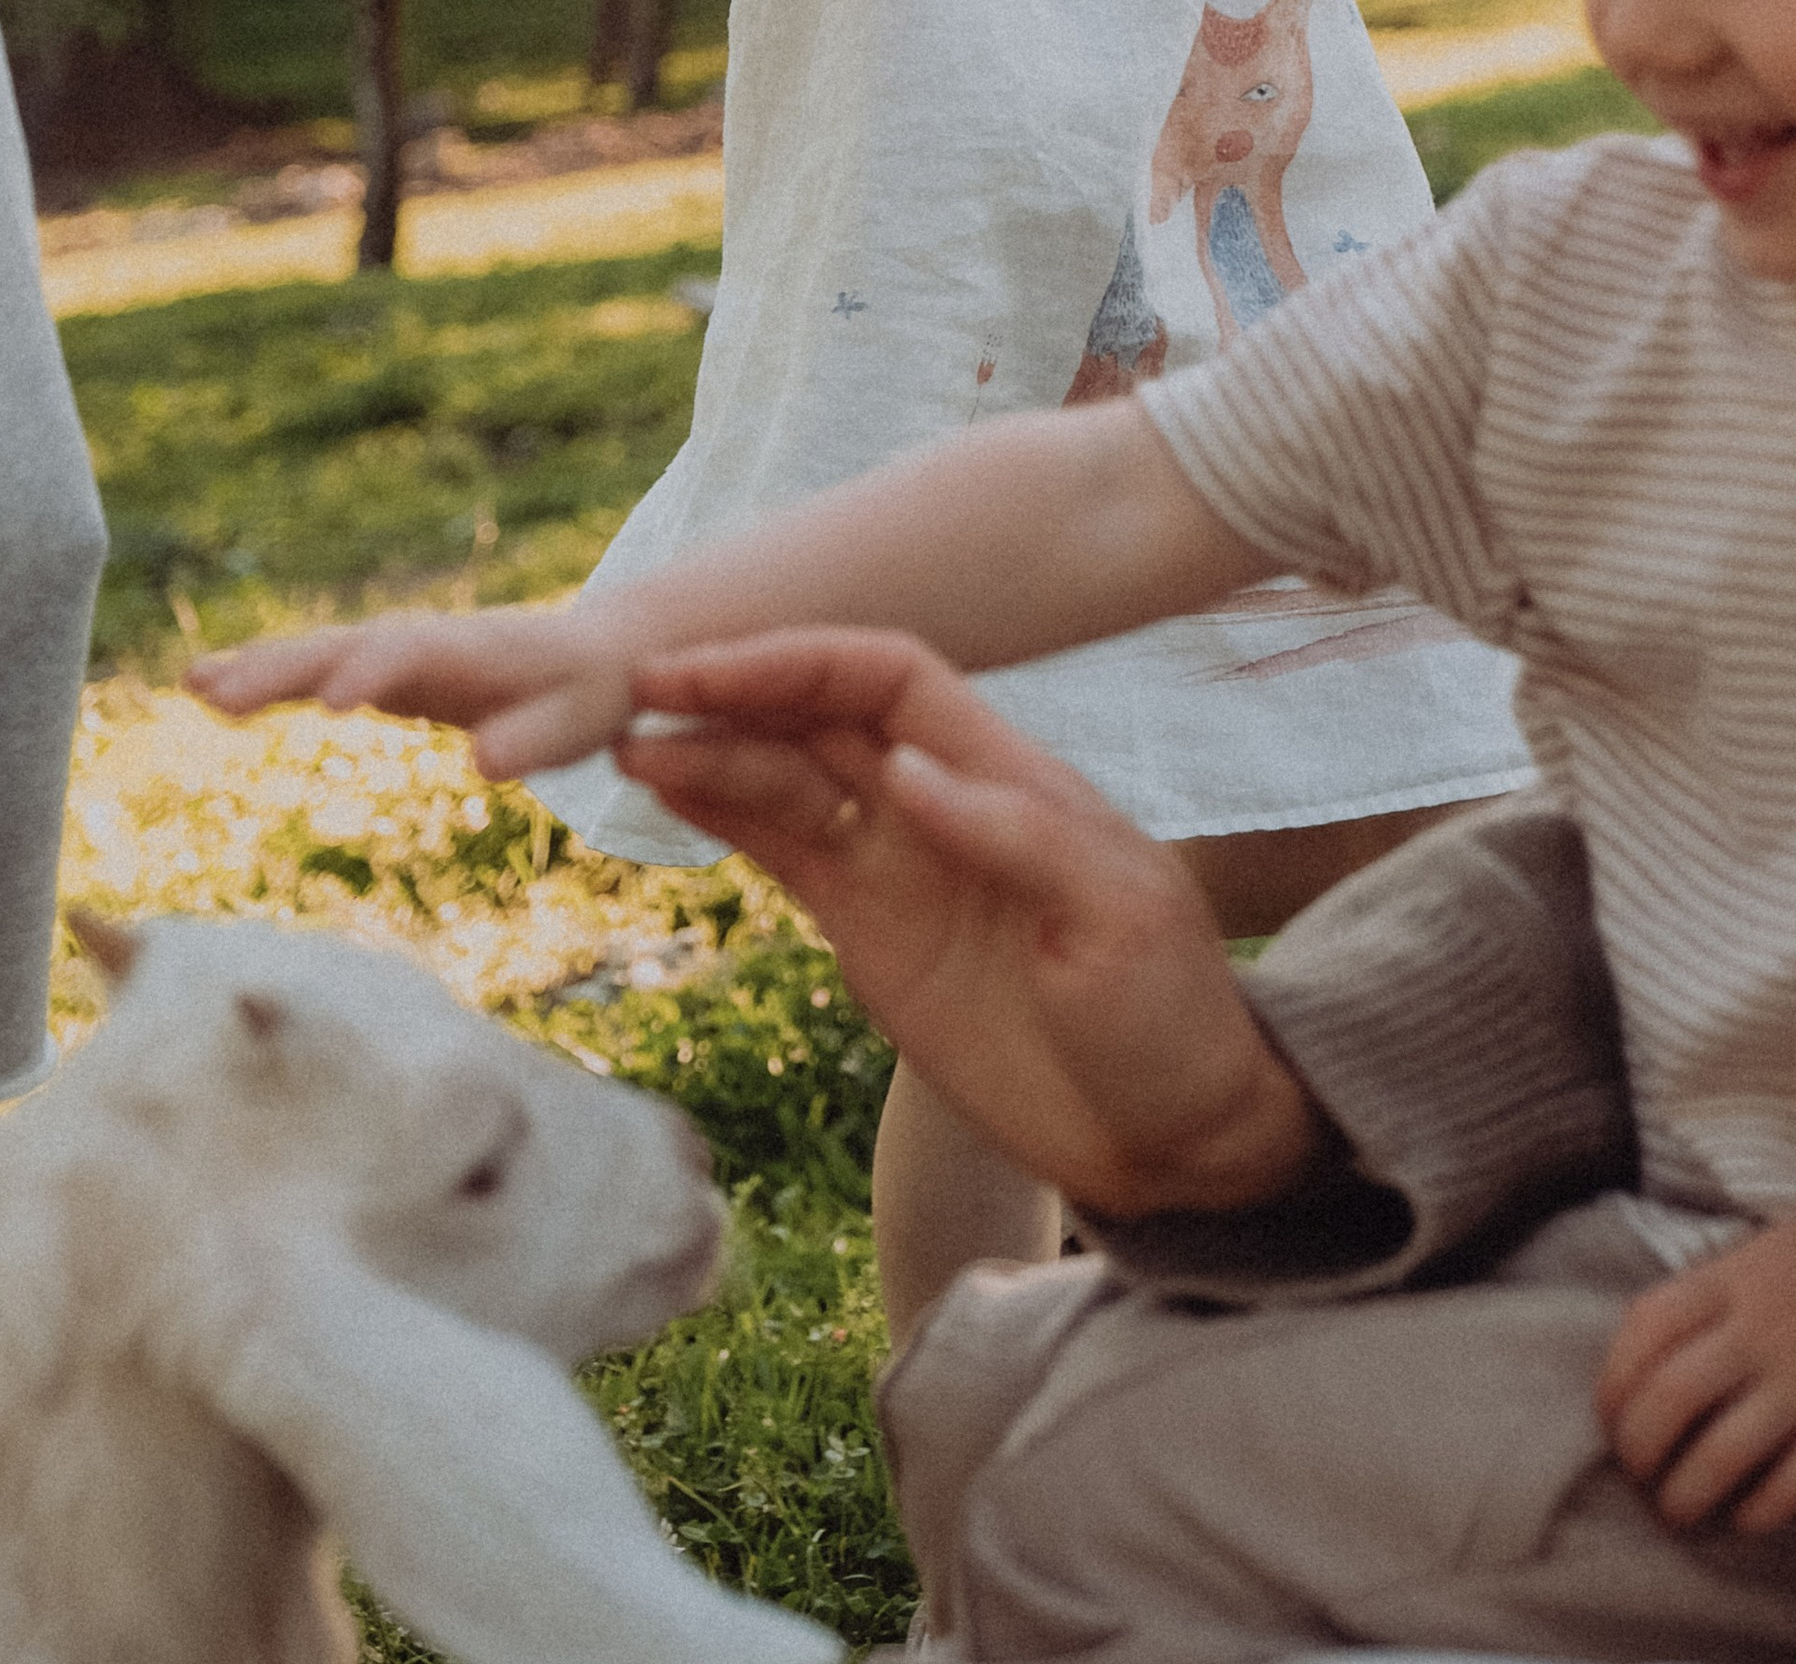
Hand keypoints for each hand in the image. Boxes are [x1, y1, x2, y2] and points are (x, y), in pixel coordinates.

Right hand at [189, 592, 639, 762]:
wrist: (591, 653)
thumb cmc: (589, 694)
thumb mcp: (578, 722)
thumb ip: (534, 740)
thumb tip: (485, 763)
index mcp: (472, 649)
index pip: (413, 655)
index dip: (374, 673)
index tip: (332, 702)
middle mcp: (422, 638)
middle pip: (344, 646)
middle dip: (284, 668)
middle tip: (218, 693)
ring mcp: (394, 649)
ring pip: (315, 651)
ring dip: (257, 667)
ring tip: (193, 685)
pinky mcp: (376, 668)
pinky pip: (310, 667)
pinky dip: (260, 674)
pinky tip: (202, 689)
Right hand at [625, 630, 1330, 1220]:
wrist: (1170, 1134)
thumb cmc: (1168, 1014)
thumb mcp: (1119, 918)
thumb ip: (1015, 838)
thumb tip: (906, 771)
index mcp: (1008, 774)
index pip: (889, 678)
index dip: (800, 661)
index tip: (715, 668)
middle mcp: (941, 802)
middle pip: (818, 714)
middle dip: (732, 690)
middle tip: (636, 687)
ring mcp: (899, 864)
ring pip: (785, 778)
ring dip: (710, 751)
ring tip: (625, 741)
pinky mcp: (869, 931)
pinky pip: (783, 851)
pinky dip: (722, 815)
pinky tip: (663, 790)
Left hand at [1599, 1210, 1795, 1533]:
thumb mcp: (1778, 1244)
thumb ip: (1720, 1283)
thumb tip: (1653, 1335)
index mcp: (1740, 1275)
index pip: (1646, 1327)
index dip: (1613, 1381)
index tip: (1610, 1417)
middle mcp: (1766, 1327)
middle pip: (1669, 1398)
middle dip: (1637, 1449)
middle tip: (1637, 1474)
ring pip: (1719, 1456)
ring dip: (1685, 1496)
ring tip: (1678, 1510)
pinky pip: (1788, 1488)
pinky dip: (1756, 1513)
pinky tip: (1744, 1517)